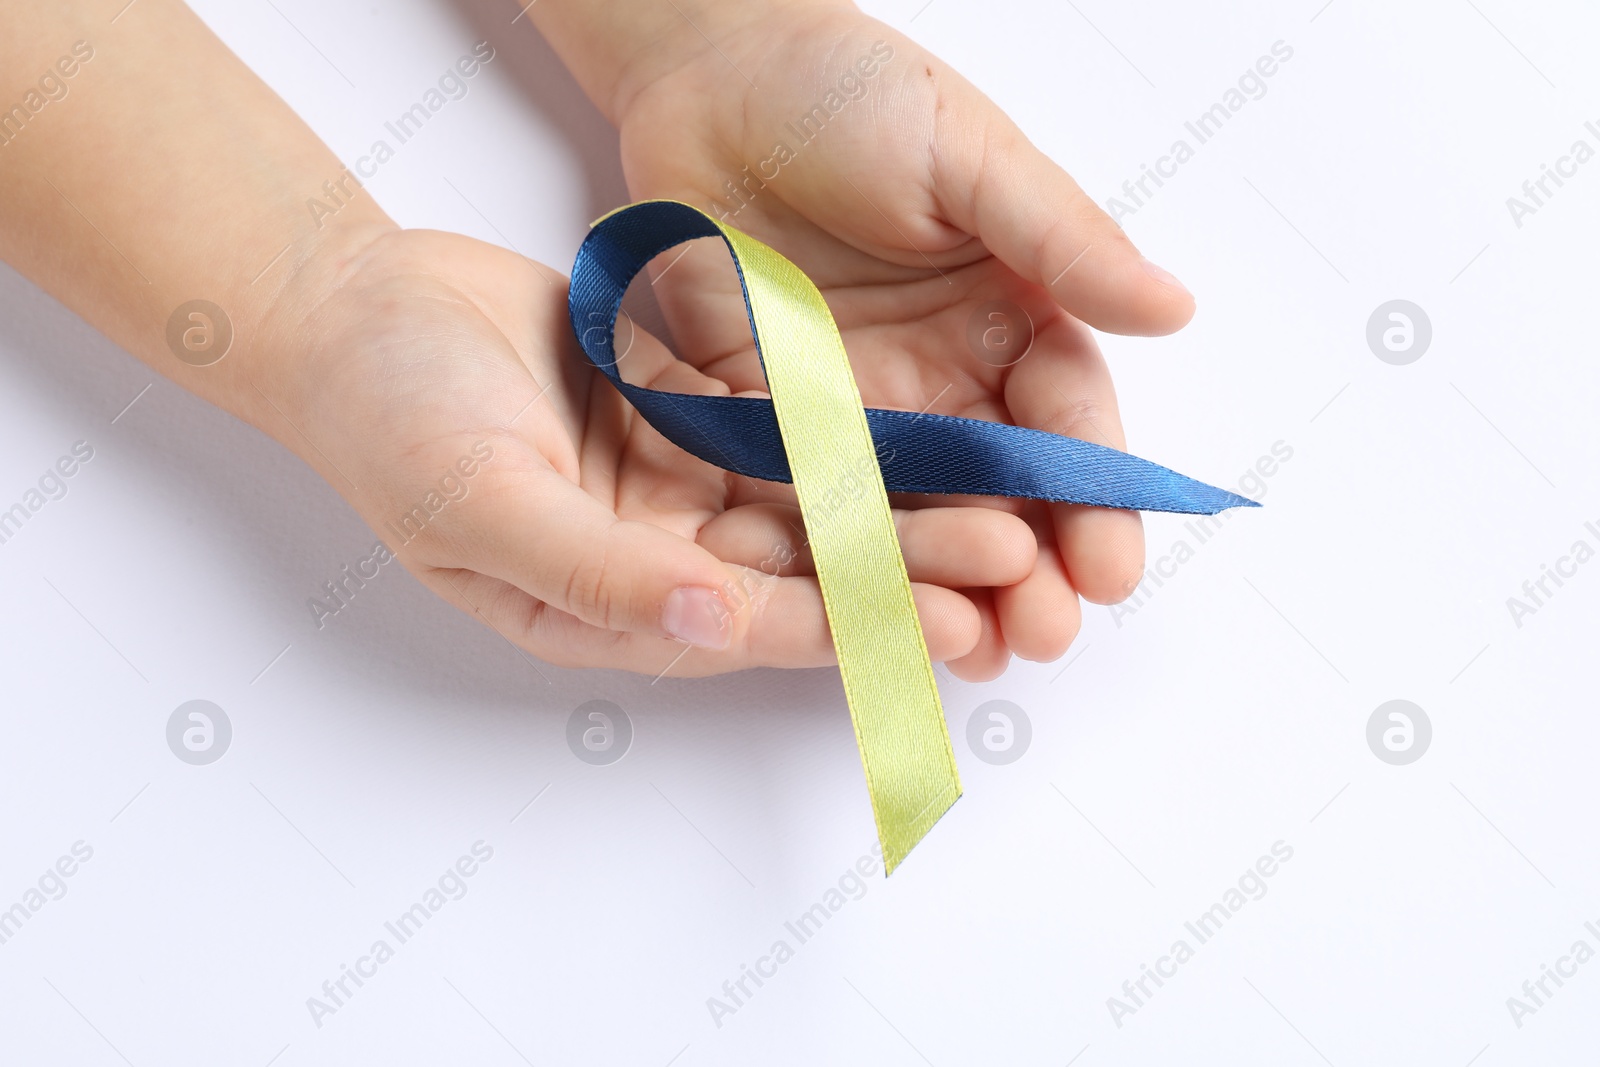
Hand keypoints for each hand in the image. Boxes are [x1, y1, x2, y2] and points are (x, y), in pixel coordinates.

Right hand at [255, 227, 1033, 674]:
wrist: (356, 307)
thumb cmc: (387, 420)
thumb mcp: (478, 504)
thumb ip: (595, 569)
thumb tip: (708, 621)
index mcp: (611, 605)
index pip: (752, 624)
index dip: (851, 625)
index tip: (945, 622)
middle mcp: (658, 555)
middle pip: (800, 568)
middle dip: (901, 567)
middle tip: (1006, 555)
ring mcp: (676, 481)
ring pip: (808, 498)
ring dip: (896, 499)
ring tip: (996, 496)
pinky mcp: (686, 413)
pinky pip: (783, 423)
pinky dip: (849, 425)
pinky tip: (924, 419)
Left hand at [608, 0, 1195, 678]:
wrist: (708, 76)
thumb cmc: (847, 92)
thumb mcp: (968, 156)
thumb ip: (1060, 241)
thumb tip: (1172, 309)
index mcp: (1007, 316)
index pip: (1063, 422)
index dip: (1091, 495)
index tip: (1109, 566)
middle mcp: (940, 378)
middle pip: (995, 494)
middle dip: (1028, 569)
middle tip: (1046, 636)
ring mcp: (854, 410)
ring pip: (910, 520)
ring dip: (942, 591)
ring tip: (973, 655)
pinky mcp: (767, 426)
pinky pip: (804, 507)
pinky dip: (834, 566)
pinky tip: (860, 620)